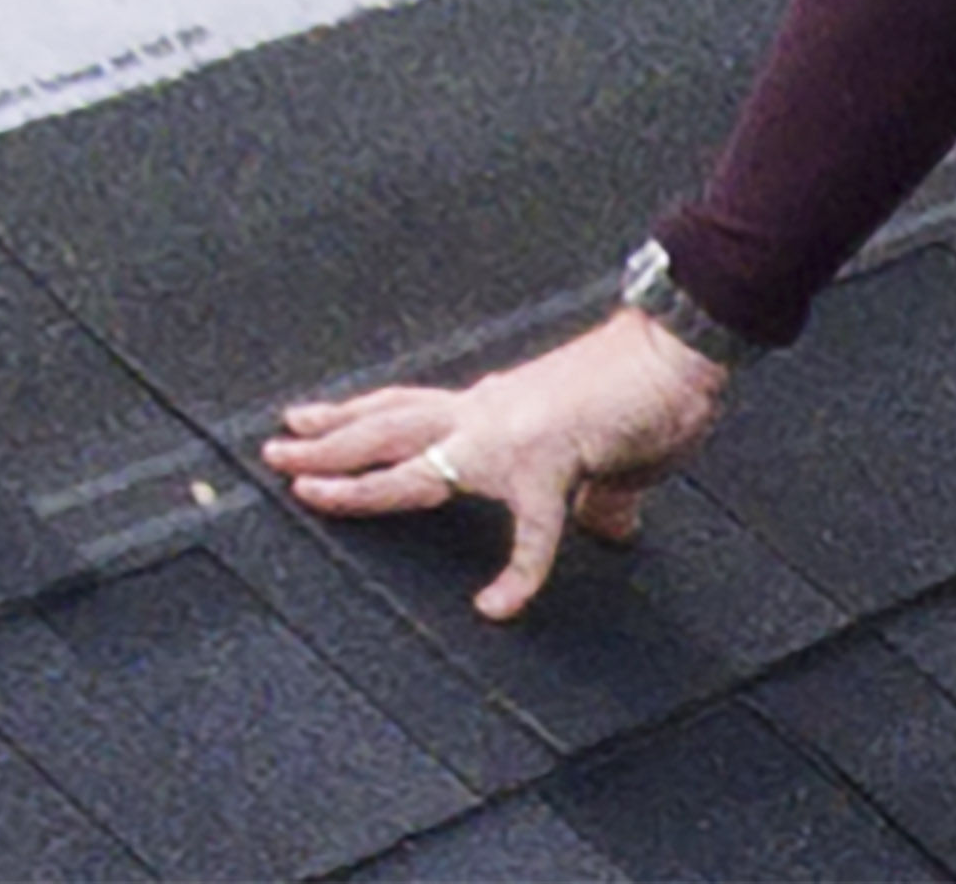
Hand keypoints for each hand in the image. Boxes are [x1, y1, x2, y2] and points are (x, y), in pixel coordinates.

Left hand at [262, 307, 728, 620]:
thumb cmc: (652, 383)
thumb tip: (610, 525)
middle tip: (275, 449)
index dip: (361, 419)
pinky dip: (517, 574)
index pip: (415, 411)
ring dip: (356, 475)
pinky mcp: (546, 464)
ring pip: (413, 455)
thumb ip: (601, 492)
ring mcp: (509, 435)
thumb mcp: (612, 447)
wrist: (679, 348)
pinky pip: (529, 535)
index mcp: (500, 404)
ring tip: (307, 490)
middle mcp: (491, 412)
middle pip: (389, 425)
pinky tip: (498, 606)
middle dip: (328, 440)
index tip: (314, 421)